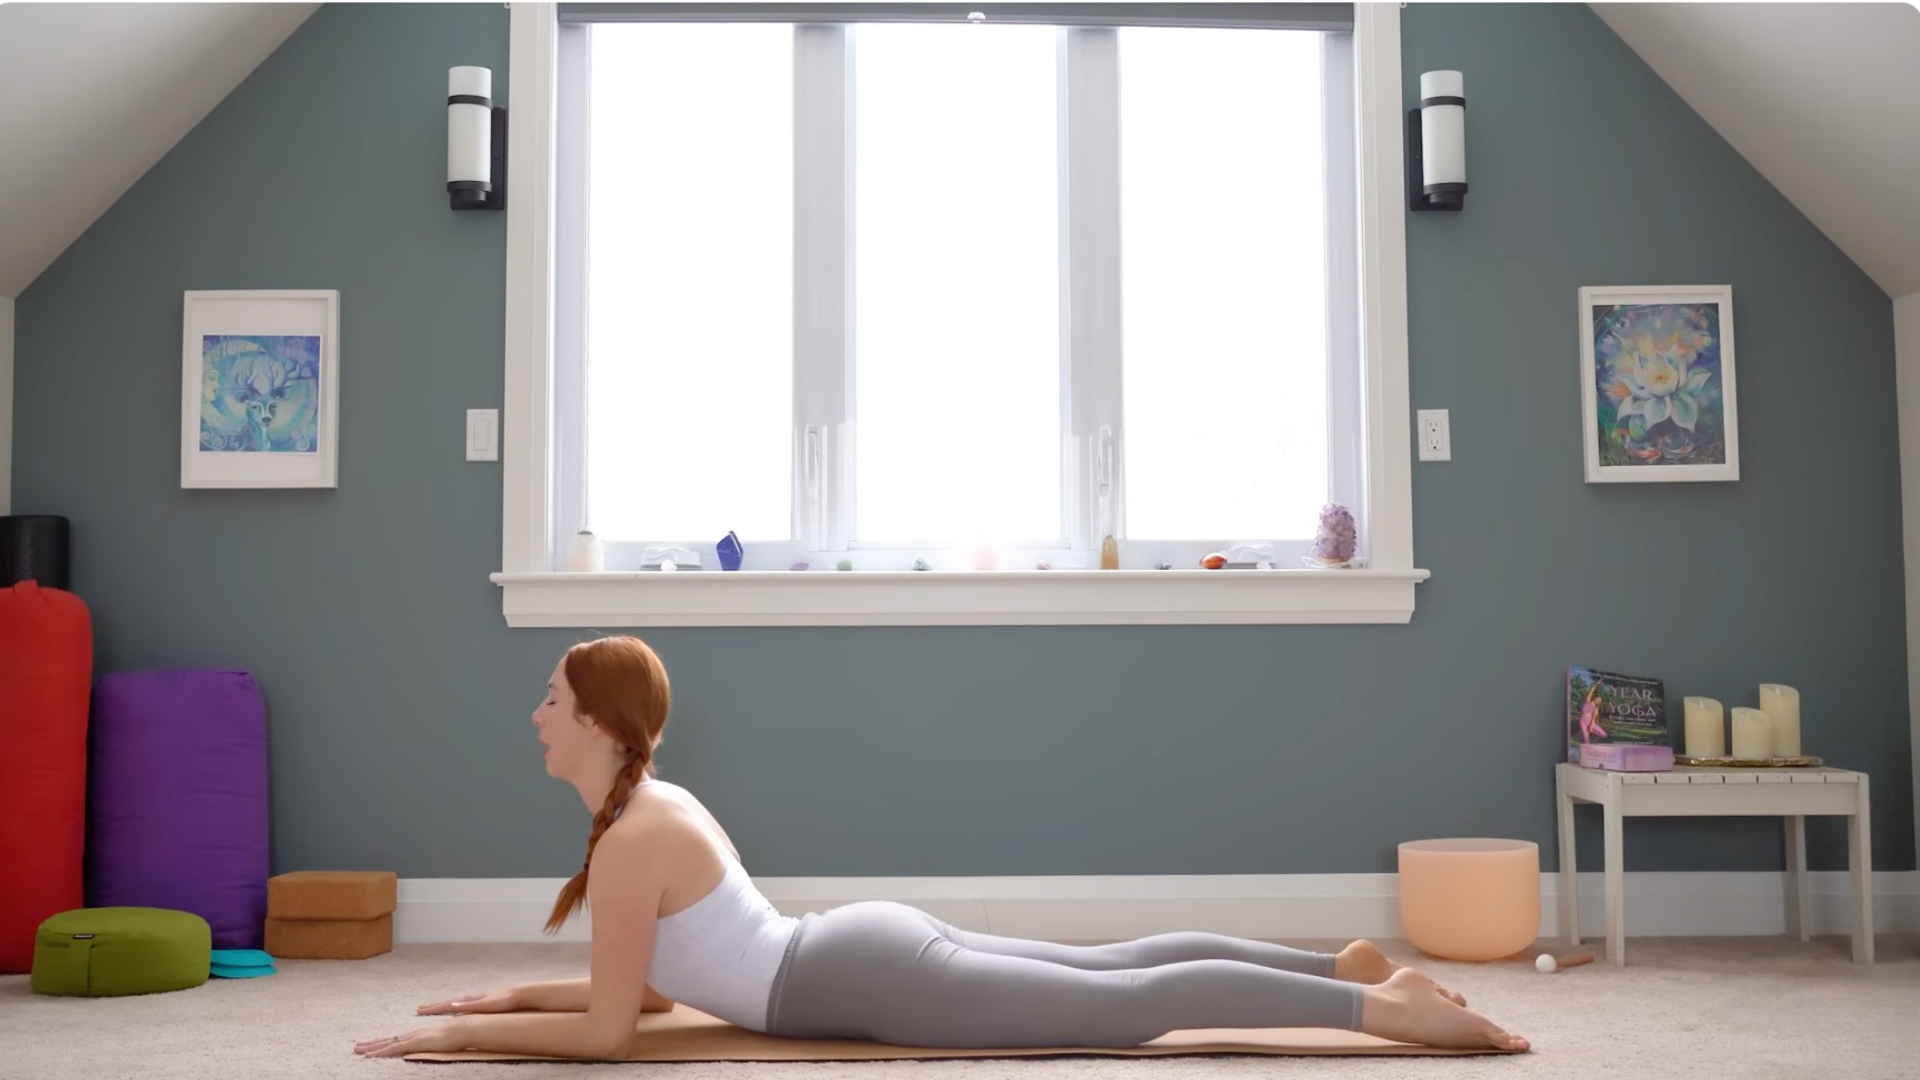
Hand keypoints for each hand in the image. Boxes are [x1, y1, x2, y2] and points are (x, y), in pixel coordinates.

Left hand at [354, 1019, 471, 1057]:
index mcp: (419, 1035)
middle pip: (388, 1040)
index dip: (385, 1042)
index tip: (374, 1044)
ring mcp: (412, 1038)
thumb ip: (438, 1043)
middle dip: (372, 1043)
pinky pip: (392, 1049)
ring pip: (386, 1044)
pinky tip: (369, 1056)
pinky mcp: (413, 1043)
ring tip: (357, 1050)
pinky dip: (379, 1052)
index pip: (398, 1039)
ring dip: (371, 1047)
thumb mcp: (445, 1041)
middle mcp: (412, 1035)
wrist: (463, 1029)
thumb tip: (438, 1046)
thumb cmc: (458, 1035)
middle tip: (357, 1046)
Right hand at [417, 987, 518, 1015]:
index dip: (434, 1008)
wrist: (520, 993)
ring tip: (436, 1006)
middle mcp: (473, 998)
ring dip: (445, 1004)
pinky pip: (466, 1002)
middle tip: (421, 1008)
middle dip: (435, 1006)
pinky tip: (459, 1006)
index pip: (448, 1005)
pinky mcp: (485, 1000)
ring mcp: (479, 998)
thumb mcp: (486, 1005)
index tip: (420, 1010)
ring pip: (457, 1001)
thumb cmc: (505, 1000)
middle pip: (450, 1002)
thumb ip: (469, 1006)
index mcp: (471, 1000)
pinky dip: (457, 1004)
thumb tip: (452, 1005)